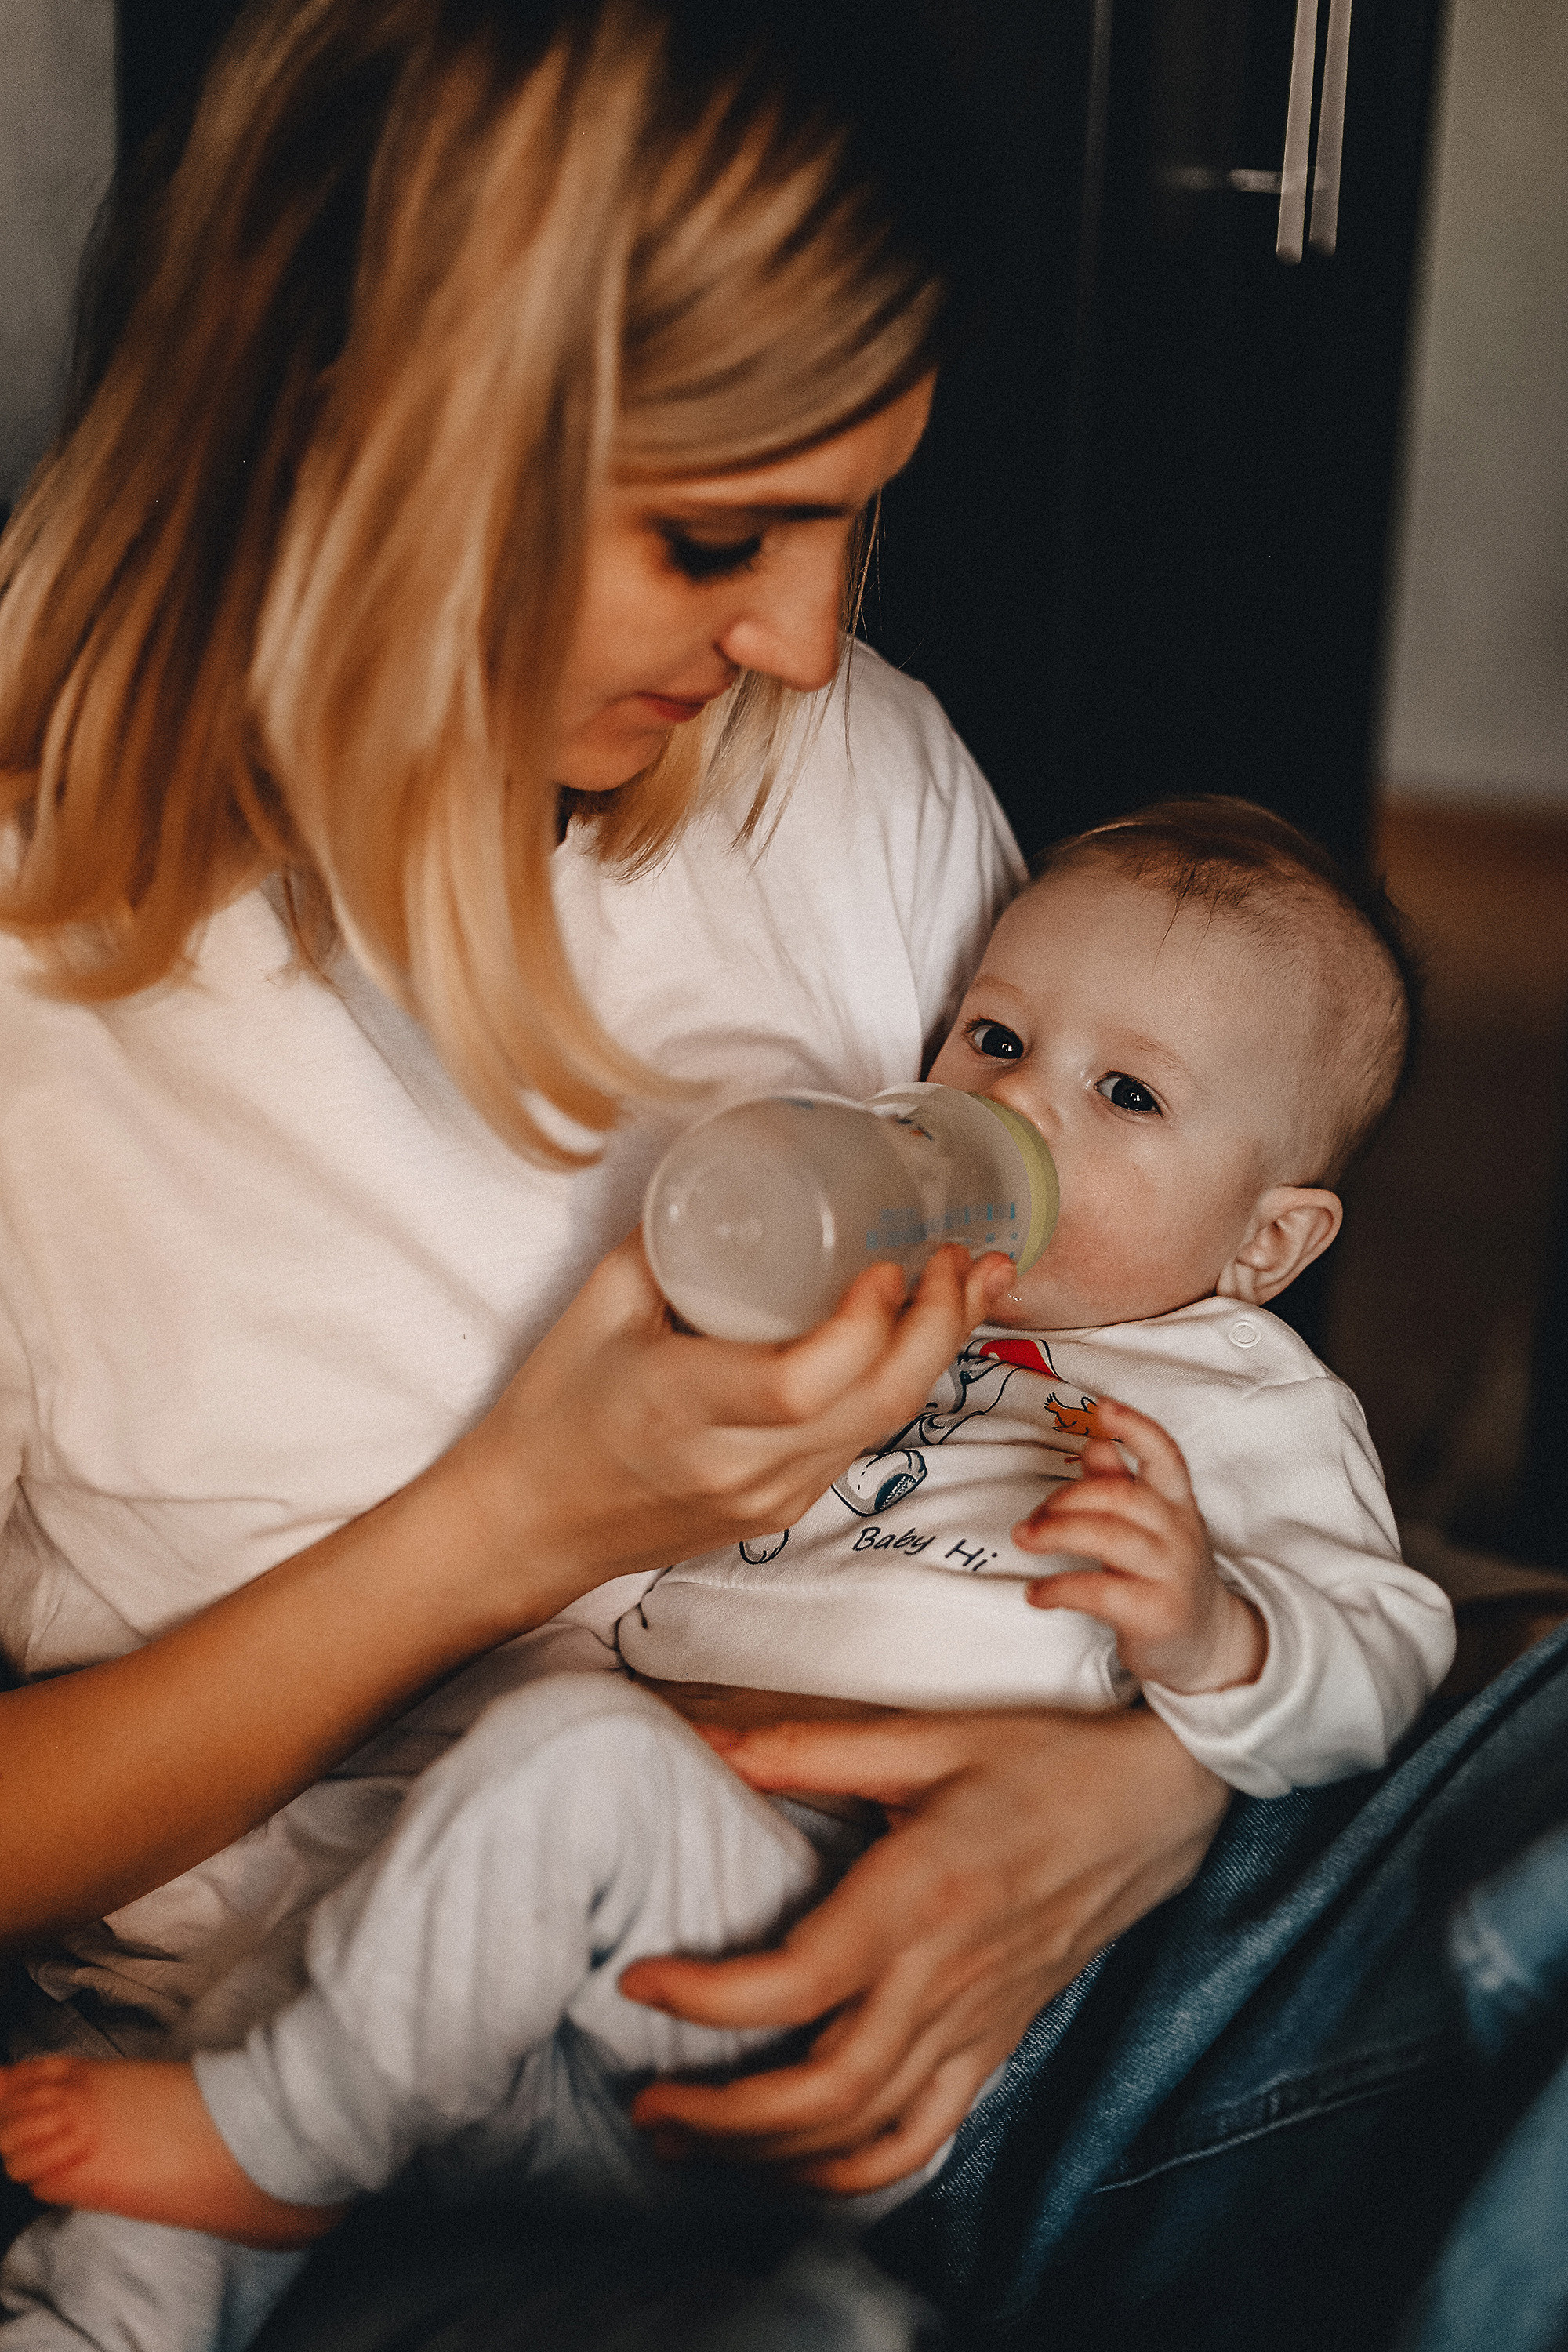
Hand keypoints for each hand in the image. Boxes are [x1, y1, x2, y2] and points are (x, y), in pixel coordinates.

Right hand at [454, 1238, 1014, 1627]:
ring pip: (885, 1425)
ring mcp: (769, 1496)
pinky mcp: (784, 1507)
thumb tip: (739, 1165)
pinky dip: (902, 1380)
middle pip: (874, 1406)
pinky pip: (863, 1439)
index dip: (864, 1324)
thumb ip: (670, 1237)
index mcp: (679, 1411)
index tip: (889, 1260)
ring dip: (940, 1350)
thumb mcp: (596, 1308)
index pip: (801, 1384)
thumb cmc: (553, 1412)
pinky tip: (923, 1332)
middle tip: (963, 1256)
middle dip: (940, 1326)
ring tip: (976, 1280)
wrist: (530, 1524)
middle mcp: (738, 1466)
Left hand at [617, 1705, 1227, 2192]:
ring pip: (865, 2131)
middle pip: (823, 2088)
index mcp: (921, 1894)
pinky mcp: (996, 2045)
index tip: (640, 1983)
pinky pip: (923, 2137)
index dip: (708, 1999)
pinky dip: (854, 2173)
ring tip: (691, 2143)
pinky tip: (796, 2169)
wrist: (1156, 1802)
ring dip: (769, 2156)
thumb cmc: (1041, 1758)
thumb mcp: (924, 1736)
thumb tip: (706, 1738)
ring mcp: (977, 2024)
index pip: (798, 1981)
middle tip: (646, 2106)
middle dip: (722, 2116)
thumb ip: (807, 1748)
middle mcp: (947, 1976)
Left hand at [1015, 1400, 1265, 1693]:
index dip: (1135, 1427)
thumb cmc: (1164, 1573)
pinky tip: (1037, 1594)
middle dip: (1066, 1499)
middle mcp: (1179, 1533)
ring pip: (1109, 1537)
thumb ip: (1119, 1484)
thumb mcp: (1150, 1525)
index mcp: (1177, 1502)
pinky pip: (1100, 1591)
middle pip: (1120, 1496)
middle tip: (1030, 1520)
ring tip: (1025, 1540)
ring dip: (1056, 1533)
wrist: (1206, 1643)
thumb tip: (1094, 1441)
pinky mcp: (1156, 1614)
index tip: (1102, 1408)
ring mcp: (1171, 1573)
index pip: (1165, 1454)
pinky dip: (1059, 1588)